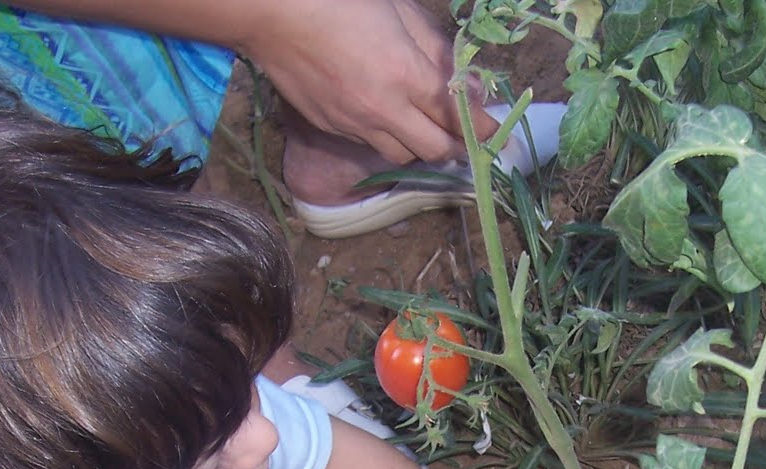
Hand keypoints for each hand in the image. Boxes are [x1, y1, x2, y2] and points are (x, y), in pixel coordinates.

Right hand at [238, 0, 499, 162]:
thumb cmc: (339, 0)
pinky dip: (385, 137)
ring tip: (423, 128)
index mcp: (405, 74)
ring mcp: (354, 123)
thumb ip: (436, 48)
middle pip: (434, 150)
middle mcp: (383, 109)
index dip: (480, 127)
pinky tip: (384, 117)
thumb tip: (467, 81)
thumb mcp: (400, 11)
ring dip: (419, 146)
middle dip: (456, 147)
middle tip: (464, 138)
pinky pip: (369, 144)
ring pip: (402, 155)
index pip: (457, 116)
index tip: (493, 131)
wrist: (273, 12)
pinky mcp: (331, 127)